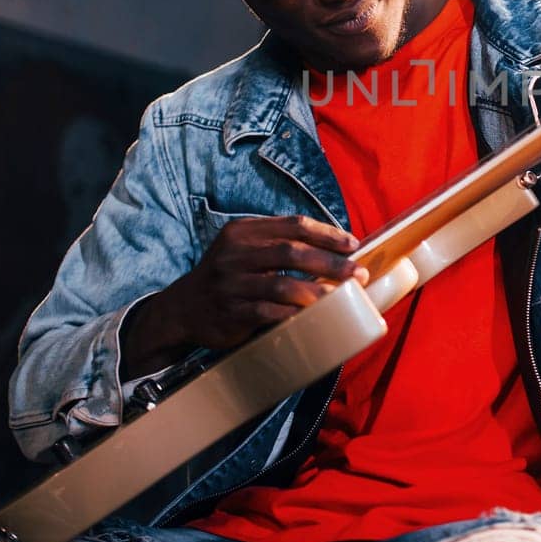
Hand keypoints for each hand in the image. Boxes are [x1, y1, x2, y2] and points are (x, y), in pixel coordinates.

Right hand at [122, 214, 366, 373]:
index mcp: (243, 231)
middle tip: (357, 273)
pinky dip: (294, 314)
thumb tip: (333, 248)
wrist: (183, 308)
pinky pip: (268, 313)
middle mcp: (235, 254)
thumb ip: (277, 242)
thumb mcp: (243, 248)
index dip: (326, 234)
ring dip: (317, 291)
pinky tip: (315, 316)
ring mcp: (231, 284)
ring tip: (343, 296)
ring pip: (281, 285)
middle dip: (330, 262)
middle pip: (291, 252)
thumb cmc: (227, 276)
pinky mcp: (231, 313)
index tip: (352, 244)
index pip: (293, 225)